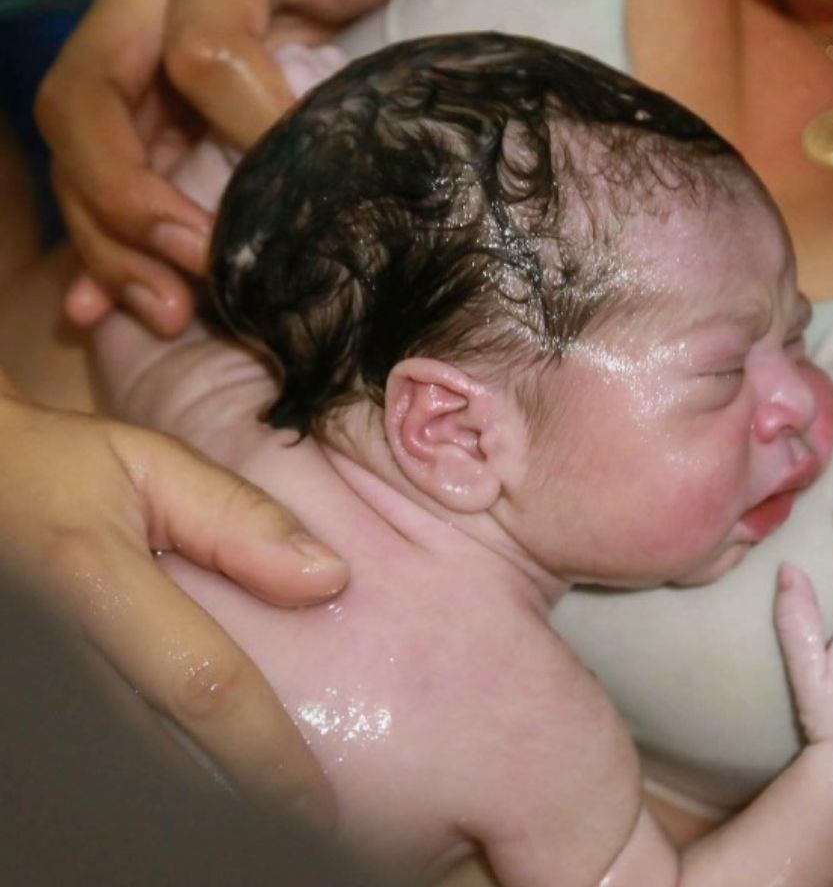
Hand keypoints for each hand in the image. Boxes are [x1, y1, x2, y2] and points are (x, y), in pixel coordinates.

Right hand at [0, 386, 349, 828]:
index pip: (199, 687)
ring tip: (276, 811)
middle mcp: (61, 654)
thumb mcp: (153, 466)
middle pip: (164, 756)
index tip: (319, 805)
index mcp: (94, 585)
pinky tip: (216, 779)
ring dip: (208, 797)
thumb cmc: (66, 470)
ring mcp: (46, 690)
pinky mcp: (44, 702)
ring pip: (134, 770)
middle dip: (244, 799)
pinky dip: (169, 772)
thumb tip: (328, 580)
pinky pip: (111, 749)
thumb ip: (240, 519)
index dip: (262, 754)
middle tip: (313, 826)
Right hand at [36, 0, 456, 336]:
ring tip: (168, 313)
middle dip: (129, 197)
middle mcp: (147, 6)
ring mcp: (138, 57)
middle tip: (196, 268)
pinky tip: (108, 307)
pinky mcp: (150, 105)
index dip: (250, 127)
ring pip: (83, 153)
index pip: (206, 52)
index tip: (309, 186)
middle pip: (89, 104)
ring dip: (112, 240)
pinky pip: (102, 175)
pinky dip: (103, 242)